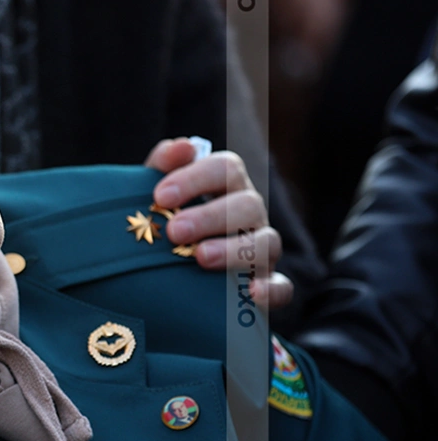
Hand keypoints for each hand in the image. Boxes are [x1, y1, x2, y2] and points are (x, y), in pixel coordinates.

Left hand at [145, 138, 292, 308]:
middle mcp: (250, 213)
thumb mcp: (159, 197)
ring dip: (233, 249)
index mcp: (227, 186)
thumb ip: (162, 167)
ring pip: (266, 242)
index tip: (160, 197)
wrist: (175, 279)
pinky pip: (281, 286)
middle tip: (173, 231)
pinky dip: (271, 290)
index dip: (194, 179)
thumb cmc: (165, 226)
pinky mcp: (266, 284)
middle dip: (209, 216)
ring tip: (200, 257)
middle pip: (247, 204)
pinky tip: (251, 294)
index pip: (225, 168)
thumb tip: (181, 146)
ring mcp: (262, 249)